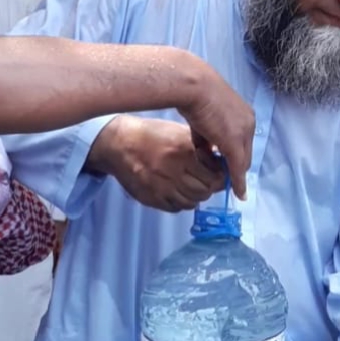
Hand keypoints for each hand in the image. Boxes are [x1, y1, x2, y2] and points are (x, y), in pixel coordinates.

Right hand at [87, 116, 226, 211]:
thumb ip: (200, 146)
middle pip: (205, 191)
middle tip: (206, 182)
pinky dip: (181, 202)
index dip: (219, 177)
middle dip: (209, 188)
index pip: (214, 176)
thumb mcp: (178, 132)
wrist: (118, 144)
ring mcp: (162, 187)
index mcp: (183, 151)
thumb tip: (221, 161)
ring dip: (195, 196)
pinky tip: (177, 191)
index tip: (218, 174)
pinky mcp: (151, 198)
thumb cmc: (151, 135)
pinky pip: (176, 208)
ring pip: (192, 202)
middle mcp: (174, 171)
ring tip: (191, 186)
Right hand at [172, 60, 254, 199]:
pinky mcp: (234, 142)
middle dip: (233, 167)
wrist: (192, 84)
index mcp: (243, 114)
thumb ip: (207, 135)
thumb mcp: (203, 117)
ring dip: (232, 173)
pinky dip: (237, 181)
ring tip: (219, 181)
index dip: (232, 156)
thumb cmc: (192, 94)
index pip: (242, 142)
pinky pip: (237, 167)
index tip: (222, 165)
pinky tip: (237, 192)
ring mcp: (243, 132)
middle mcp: (248, 122)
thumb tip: (205, 150)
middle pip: (244, 153)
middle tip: (221, 177)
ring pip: (241, 161)